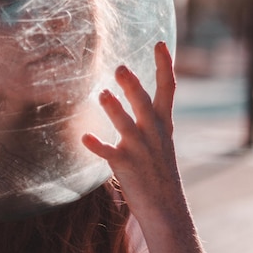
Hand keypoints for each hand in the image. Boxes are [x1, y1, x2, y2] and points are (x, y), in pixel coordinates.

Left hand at [82, 42, 203, 252]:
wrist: (167, 209)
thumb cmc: (159, 170)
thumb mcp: (161, 139)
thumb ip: (151, 116)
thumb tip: (138, 92)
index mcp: (163, 124)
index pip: (167, 89)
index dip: (164, 65)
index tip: (160, 42)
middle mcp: (154, 133)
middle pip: (144, 103)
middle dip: (133, 86)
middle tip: (119, 68)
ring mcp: (140, 150)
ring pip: (127, 125)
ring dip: (115, 110)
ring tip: (102, 94)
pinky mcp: (126, 166)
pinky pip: (108, 153)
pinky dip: (97, 145)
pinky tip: (84, 138)